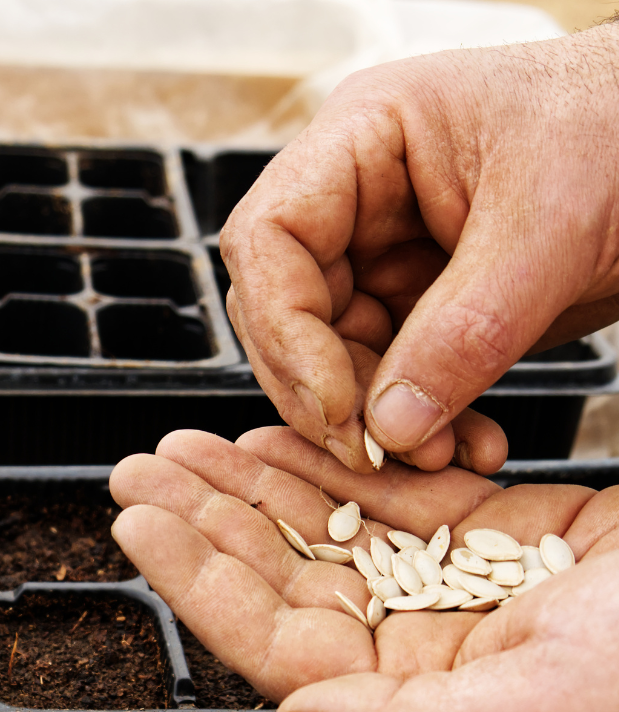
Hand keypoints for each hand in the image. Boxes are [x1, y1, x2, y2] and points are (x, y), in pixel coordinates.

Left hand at [110, 426, 618, 711]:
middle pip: (284, 576)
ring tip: (189, 443)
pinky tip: (284, 432)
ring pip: (328, 528)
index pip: (275, 639)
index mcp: (417, 704)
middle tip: (140, 465)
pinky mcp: (497, 538)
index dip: (198, 581)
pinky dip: (337, 458)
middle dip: (207, 519)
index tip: (137, 522)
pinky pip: (393, 492)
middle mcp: (420, 652)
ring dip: (255, 483)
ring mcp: (453, 590)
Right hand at [221, 25, 618, 473]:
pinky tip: (459, 446)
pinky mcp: (419, 307)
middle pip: (286, 310)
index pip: (270, 239)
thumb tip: (390, 425)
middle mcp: (358, 201)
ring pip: (336, 358)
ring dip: (376, 422)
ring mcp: (384, 256)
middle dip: (327, 390)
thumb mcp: (555, 227)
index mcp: (366, 139)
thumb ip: (468, 329)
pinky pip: (391, 378)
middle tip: (370, 452)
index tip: (335, 404)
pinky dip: (419, 423)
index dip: (284, 329)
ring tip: (434, 457)